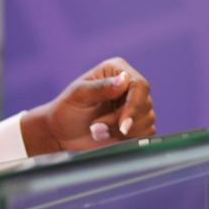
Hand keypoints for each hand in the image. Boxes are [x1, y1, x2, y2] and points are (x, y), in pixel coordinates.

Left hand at [19, 58, 154, 154]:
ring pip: (147, 120)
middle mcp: (129, 85)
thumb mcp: (79, 95)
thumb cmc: (66, 109)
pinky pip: (147, 132)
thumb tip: (124, 79)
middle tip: (95, 127)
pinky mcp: (136, 124)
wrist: (60, 133)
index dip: (134, 106)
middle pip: (144, 105)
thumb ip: (101, 87)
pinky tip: (108, 136)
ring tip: (97, 131)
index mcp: (116, 70)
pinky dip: (129, 138)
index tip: (122, 124)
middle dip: (120, 122)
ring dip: (121, 131)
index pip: (139, 85)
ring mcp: (134, 105)